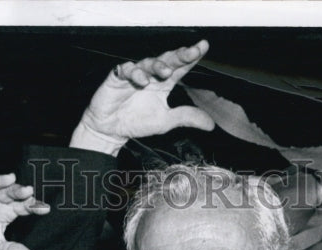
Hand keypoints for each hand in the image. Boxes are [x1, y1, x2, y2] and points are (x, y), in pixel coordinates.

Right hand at [71, 40, 214, 154]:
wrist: (110, 130)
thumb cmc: (136, 122)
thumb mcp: (165, 122)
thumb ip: (186, 118)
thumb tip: (210, 124)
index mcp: (163, 83)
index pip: (179, 67)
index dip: (191, 57)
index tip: (203, 47)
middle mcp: (150, 76)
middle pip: (166, 59)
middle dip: (178, 54)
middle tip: (190, 51)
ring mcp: (134, 74)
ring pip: (147, 63)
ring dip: (157, 65)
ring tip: (165, 72)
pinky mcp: (117, 78)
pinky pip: (126, 70)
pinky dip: (134, 73)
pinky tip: (141, 80)